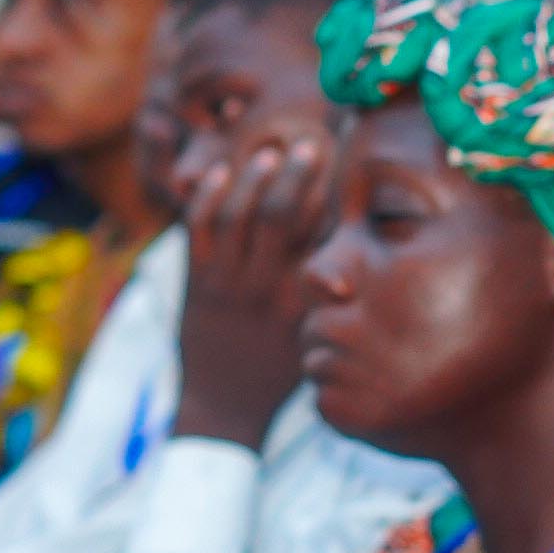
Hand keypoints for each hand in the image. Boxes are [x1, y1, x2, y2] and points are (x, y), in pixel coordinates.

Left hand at [175, 137, 333, 447]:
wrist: (224, 409)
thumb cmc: (279, 373)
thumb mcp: (317, 335)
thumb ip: (330, 294)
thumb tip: (358, 249)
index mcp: (304, 303)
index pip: (322, 237)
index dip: (333, 196)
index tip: (347, 163)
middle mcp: (267, 290)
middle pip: (281, 215)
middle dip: (298, 173)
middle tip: (313, 143)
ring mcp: (228, 285)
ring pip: (238, 215)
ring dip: (254, 178)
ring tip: (271, 152)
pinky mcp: (196, 285)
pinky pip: (198, 230)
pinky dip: (210, 197)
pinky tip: (224, 173)